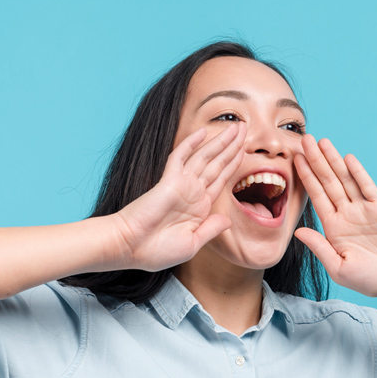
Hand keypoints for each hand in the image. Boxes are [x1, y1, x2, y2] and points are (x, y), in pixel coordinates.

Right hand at [113, 124, 245, 271]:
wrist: (131, 248)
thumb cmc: (157, 250)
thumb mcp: (192, 243)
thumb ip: (211, 229)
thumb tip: (228, 220)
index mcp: (200, 207)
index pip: (222, 179)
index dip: (234, 164)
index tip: (246, 150)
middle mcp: (193, 192)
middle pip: (217, 163)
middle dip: (232, 146)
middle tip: (244, 127)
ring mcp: (181, 184)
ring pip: (204, 157)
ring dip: (220, 141)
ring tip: (236, 127)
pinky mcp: (168, 181)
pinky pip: (180, 157)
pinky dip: (191, 144)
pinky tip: (203, 132)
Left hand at [294, 135, 376, 298]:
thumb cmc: (369, 279)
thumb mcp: (338, 267)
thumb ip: (320, 247)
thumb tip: (298, 231)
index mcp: (332, 226)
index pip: (316, 196)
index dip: (306, 177)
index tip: (295, 159)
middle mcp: (345, 213)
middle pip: (327, 181)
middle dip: (315, 160)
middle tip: (304, 139)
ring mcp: (363, 208)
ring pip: (345, 179)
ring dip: (333, 160)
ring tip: (322, 142)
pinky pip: (366, 186)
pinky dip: (357, 172)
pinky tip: (347, 158)